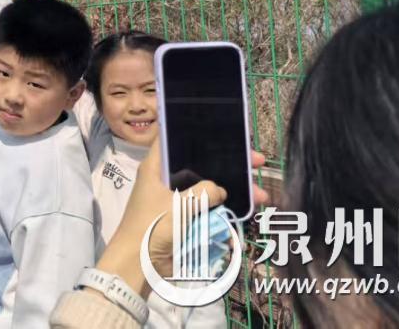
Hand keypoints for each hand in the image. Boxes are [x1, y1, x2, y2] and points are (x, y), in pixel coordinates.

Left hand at [97, 144, 267, 297]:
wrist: (137, 265)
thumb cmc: (151, 228)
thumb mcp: (179, 206)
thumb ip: (203, 192)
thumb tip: (221, 190)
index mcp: (156, 168)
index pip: (176, 140)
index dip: (200, 135)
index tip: (227, 134)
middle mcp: (165, 180)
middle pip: (200, 165)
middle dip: (229, 165)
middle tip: (257, 163)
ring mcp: (176, 200)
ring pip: (208, 189)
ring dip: (232, 191)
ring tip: (260, 196)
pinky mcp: (183, 218)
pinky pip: (206, 210)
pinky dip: (223, 211)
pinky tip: (246, 211)